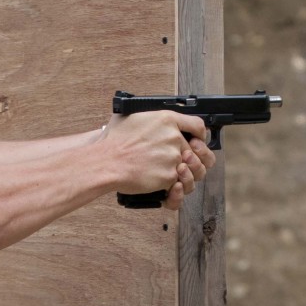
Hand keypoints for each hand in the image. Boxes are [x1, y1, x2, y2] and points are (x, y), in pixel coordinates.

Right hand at [101, 111, 215, 208]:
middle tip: (182, 164)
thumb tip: (151, 122)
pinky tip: (164, 185)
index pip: (198, 125)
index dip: (200, 136)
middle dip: (192, 160)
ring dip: (185, 176)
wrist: (105, 162)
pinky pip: (179, 184)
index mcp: (167, 119)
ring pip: (192, 170)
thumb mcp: (129, 117)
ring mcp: (174, 157)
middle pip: (198, 151)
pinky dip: (172, 188)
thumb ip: (149, 118)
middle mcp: (174, 137)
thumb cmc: (112, 142)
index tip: (197, 142)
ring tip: (172, 177)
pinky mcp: (170, 176)